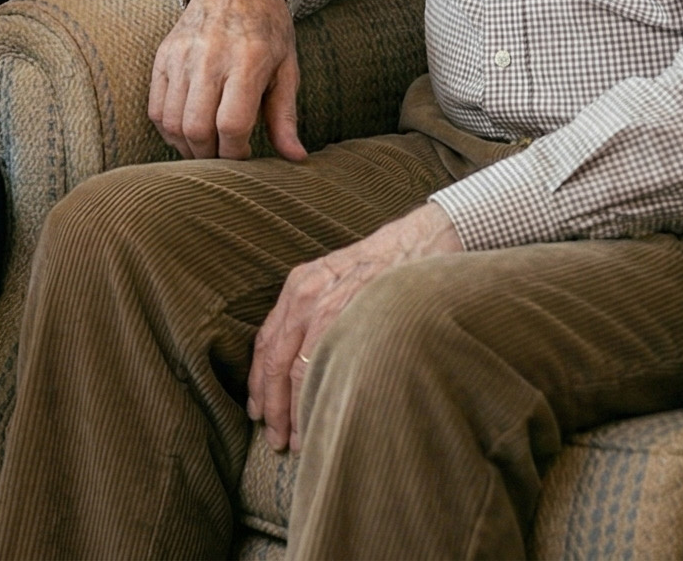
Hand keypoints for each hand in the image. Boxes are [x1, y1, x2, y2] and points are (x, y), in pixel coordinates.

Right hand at [148, 0, 304, 161]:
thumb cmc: (267, 30)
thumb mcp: (287, 68)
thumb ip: (285, 116)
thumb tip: (295, 158)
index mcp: (247, 61)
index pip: (232, 124)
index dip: (236, 153)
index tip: (245, 156)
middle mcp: (210, 57)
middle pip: (197, 129)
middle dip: (210, 156)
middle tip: (224, 158)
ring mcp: (181, 56)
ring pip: (172, 122)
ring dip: (188, 147)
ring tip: (206, 149)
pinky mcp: (163, 56)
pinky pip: (155, 108)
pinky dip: (168, 130)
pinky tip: (186, 133)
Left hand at [248, 203, 462, 451]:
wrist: (424, 241)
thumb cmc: (388, 266)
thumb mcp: (341, 279)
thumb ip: (321, 310)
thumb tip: (308, 359)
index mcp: (299, 285)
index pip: (266, 341)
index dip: (258, 381)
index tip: (258, 409)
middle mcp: (304, 294)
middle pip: (273, 361)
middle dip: (271, 406)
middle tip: (275, 438)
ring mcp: (326, 306)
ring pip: (294, 370)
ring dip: (292, 411)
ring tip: (298, 442)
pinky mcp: (349, 317)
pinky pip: (323, 367)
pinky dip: (317, 398)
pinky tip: (322, 420)